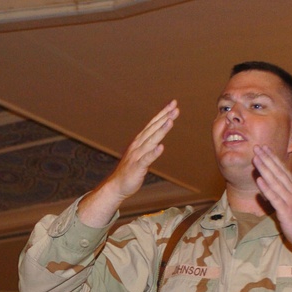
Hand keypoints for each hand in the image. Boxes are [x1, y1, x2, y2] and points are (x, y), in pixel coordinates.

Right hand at [79, 100, 179, 227]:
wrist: (116, 186)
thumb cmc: (130, 170)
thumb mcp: (140, 154)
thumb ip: (148, 144)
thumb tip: (158, 136)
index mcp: (139, 141)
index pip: (152, 124)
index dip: (162, 114)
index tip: (173, 104)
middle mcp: (138, 146)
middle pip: (153, 129)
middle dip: (164, 118)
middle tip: (175, 108)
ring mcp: (137, 156)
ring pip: (151, 141)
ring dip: (161, 131)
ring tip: (170, 121)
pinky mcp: (137, 167)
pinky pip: (146, 159)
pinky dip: (153, 153)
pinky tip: (161, 147)